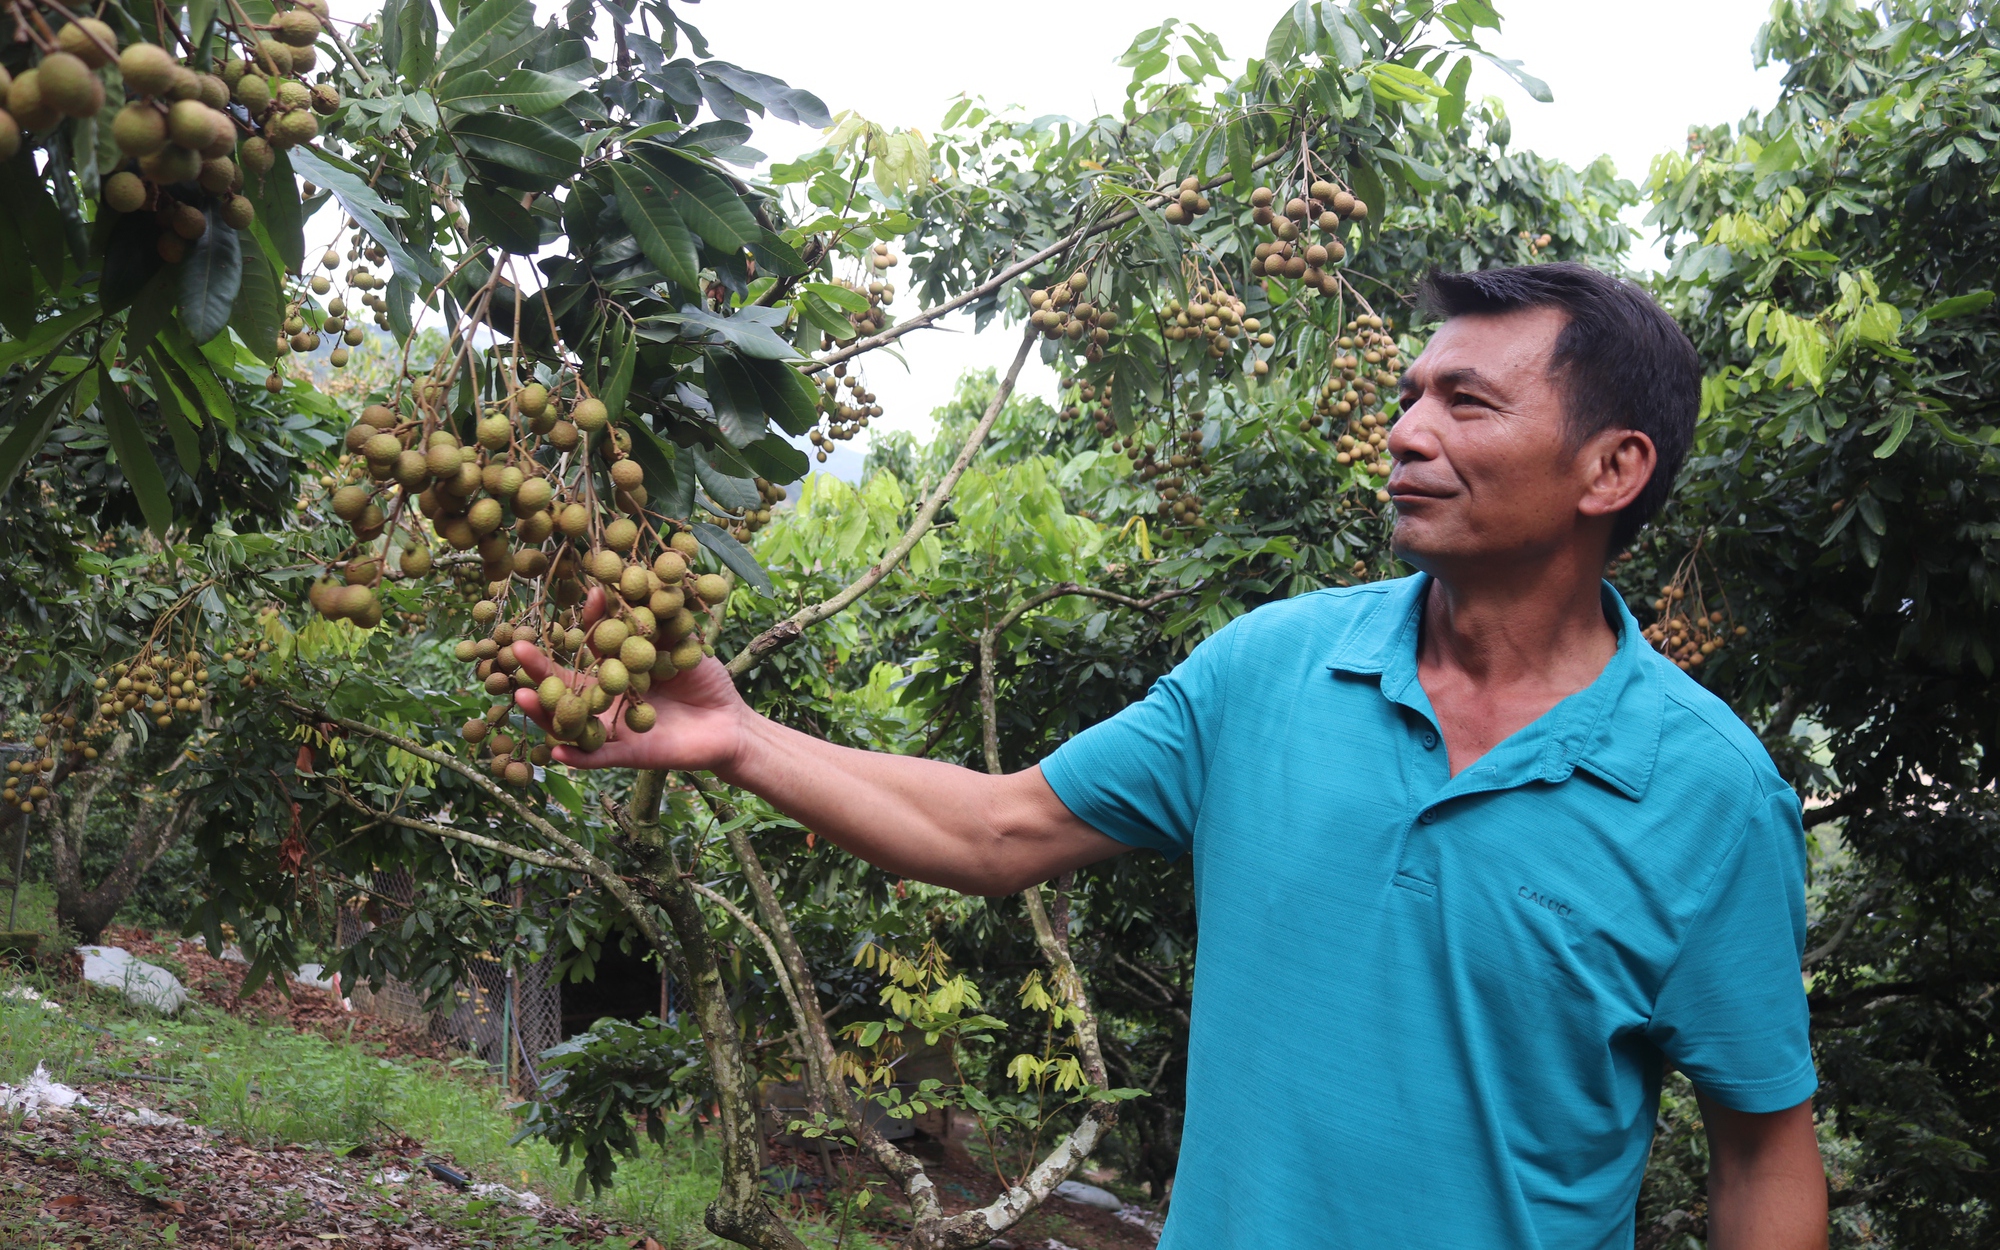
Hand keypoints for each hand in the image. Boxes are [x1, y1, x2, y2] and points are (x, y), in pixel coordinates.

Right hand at [510, 588, 753, 772]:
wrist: (730, 721)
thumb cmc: (703, 679)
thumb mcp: (679, 645)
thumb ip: (653, 623)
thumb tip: (631, 585)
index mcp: (616, 670)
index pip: (587, 650)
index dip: (578, 629)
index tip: (570, 604)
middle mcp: (607, 700)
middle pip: (564, 687)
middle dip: (538, 671)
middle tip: (515, 650)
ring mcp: (614, 728)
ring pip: (572, 723)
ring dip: (545, 713)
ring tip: (522, 696)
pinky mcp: (630, 754)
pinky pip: (598, 758)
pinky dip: (577, 756)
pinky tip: (556, 750)